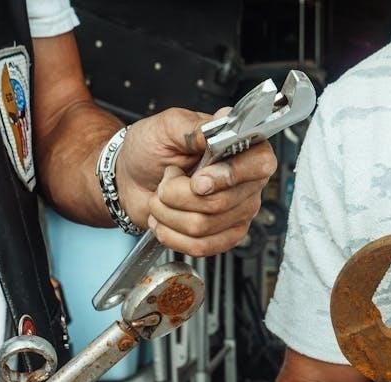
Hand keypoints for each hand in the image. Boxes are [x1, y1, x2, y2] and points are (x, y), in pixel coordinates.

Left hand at [114, 107, 275, 255]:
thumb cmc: (151, 150)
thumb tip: (217, 130)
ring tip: (162, 198)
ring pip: (204, 226)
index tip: (198, 179)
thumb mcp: (167, 127)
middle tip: (167, 179)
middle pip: (221, 202)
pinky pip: (202, 246)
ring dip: (169, 213)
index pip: (259, 165)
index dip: (229, 176)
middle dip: (178, 194)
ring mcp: (238, 212)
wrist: (132, 179)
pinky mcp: (225, 237)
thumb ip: (194, 128)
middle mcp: (246, 181)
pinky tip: (165, 219)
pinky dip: (172, 235)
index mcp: (242, 147)